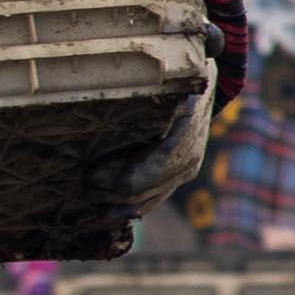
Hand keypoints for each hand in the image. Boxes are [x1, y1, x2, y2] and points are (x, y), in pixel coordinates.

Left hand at [98, 77, 216, 213]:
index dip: (113, 179)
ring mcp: (184, 172)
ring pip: (146, 201)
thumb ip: (145, 109)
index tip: (90, 173)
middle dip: (108, 191)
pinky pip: (154, 199)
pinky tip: (111, 210)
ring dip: (116, 203)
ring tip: (91, 198)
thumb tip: (109, 118)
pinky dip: (131, 206)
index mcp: (182, 144)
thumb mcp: (166, 92)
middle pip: (140, 192)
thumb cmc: (182, 85)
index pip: (142, 176)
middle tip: (84, 183)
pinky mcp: (179, 176)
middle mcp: (186, 164)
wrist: (209, 87)